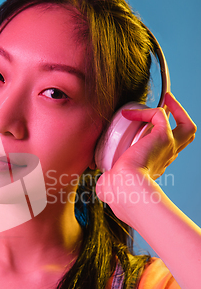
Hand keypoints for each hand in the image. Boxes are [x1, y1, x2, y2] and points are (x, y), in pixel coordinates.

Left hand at [96, 92, 196, 217]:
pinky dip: (146, 110)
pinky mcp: (163, 137)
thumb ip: (109, 179)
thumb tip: (102, 178)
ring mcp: (168, 147)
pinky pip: (160, 114)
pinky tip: (129, 113)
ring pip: (186, 126)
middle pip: (186, 136)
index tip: (145, 128)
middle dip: (180, 118)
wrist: (124, 187)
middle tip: (168, 106)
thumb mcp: (114, 182)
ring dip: (177, 109)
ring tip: (166, 98)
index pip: (166, 150)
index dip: (159, 136)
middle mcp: (167, 157)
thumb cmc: (117, 190)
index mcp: (157, 166)